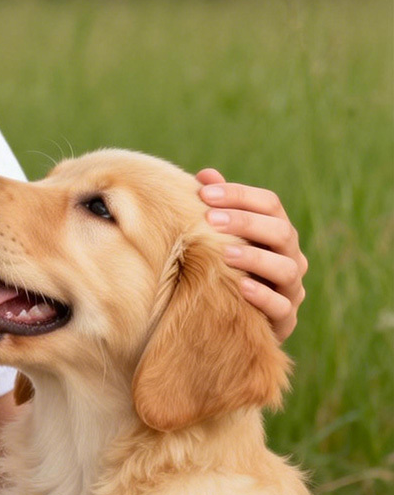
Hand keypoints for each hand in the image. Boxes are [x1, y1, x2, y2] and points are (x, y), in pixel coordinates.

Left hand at [196, 169, 306, 341]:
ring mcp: (291, 288)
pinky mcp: (285, 319)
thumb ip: (216, 208)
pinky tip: (242, 288)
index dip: (239, 195)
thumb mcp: (219, 238)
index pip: (269, 204)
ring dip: (256, 259)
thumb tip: (205, 175)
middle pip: (281, 232)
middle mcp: (291, 256)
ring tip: (226, 254)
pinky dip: (264, 297)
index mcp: (277, 230)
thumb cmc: (224, 267)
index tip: (203, 193)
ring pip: (286, 269)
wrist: (231, 319)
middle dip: (246, 223)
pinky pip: (282, 307)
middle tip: (210, 219)